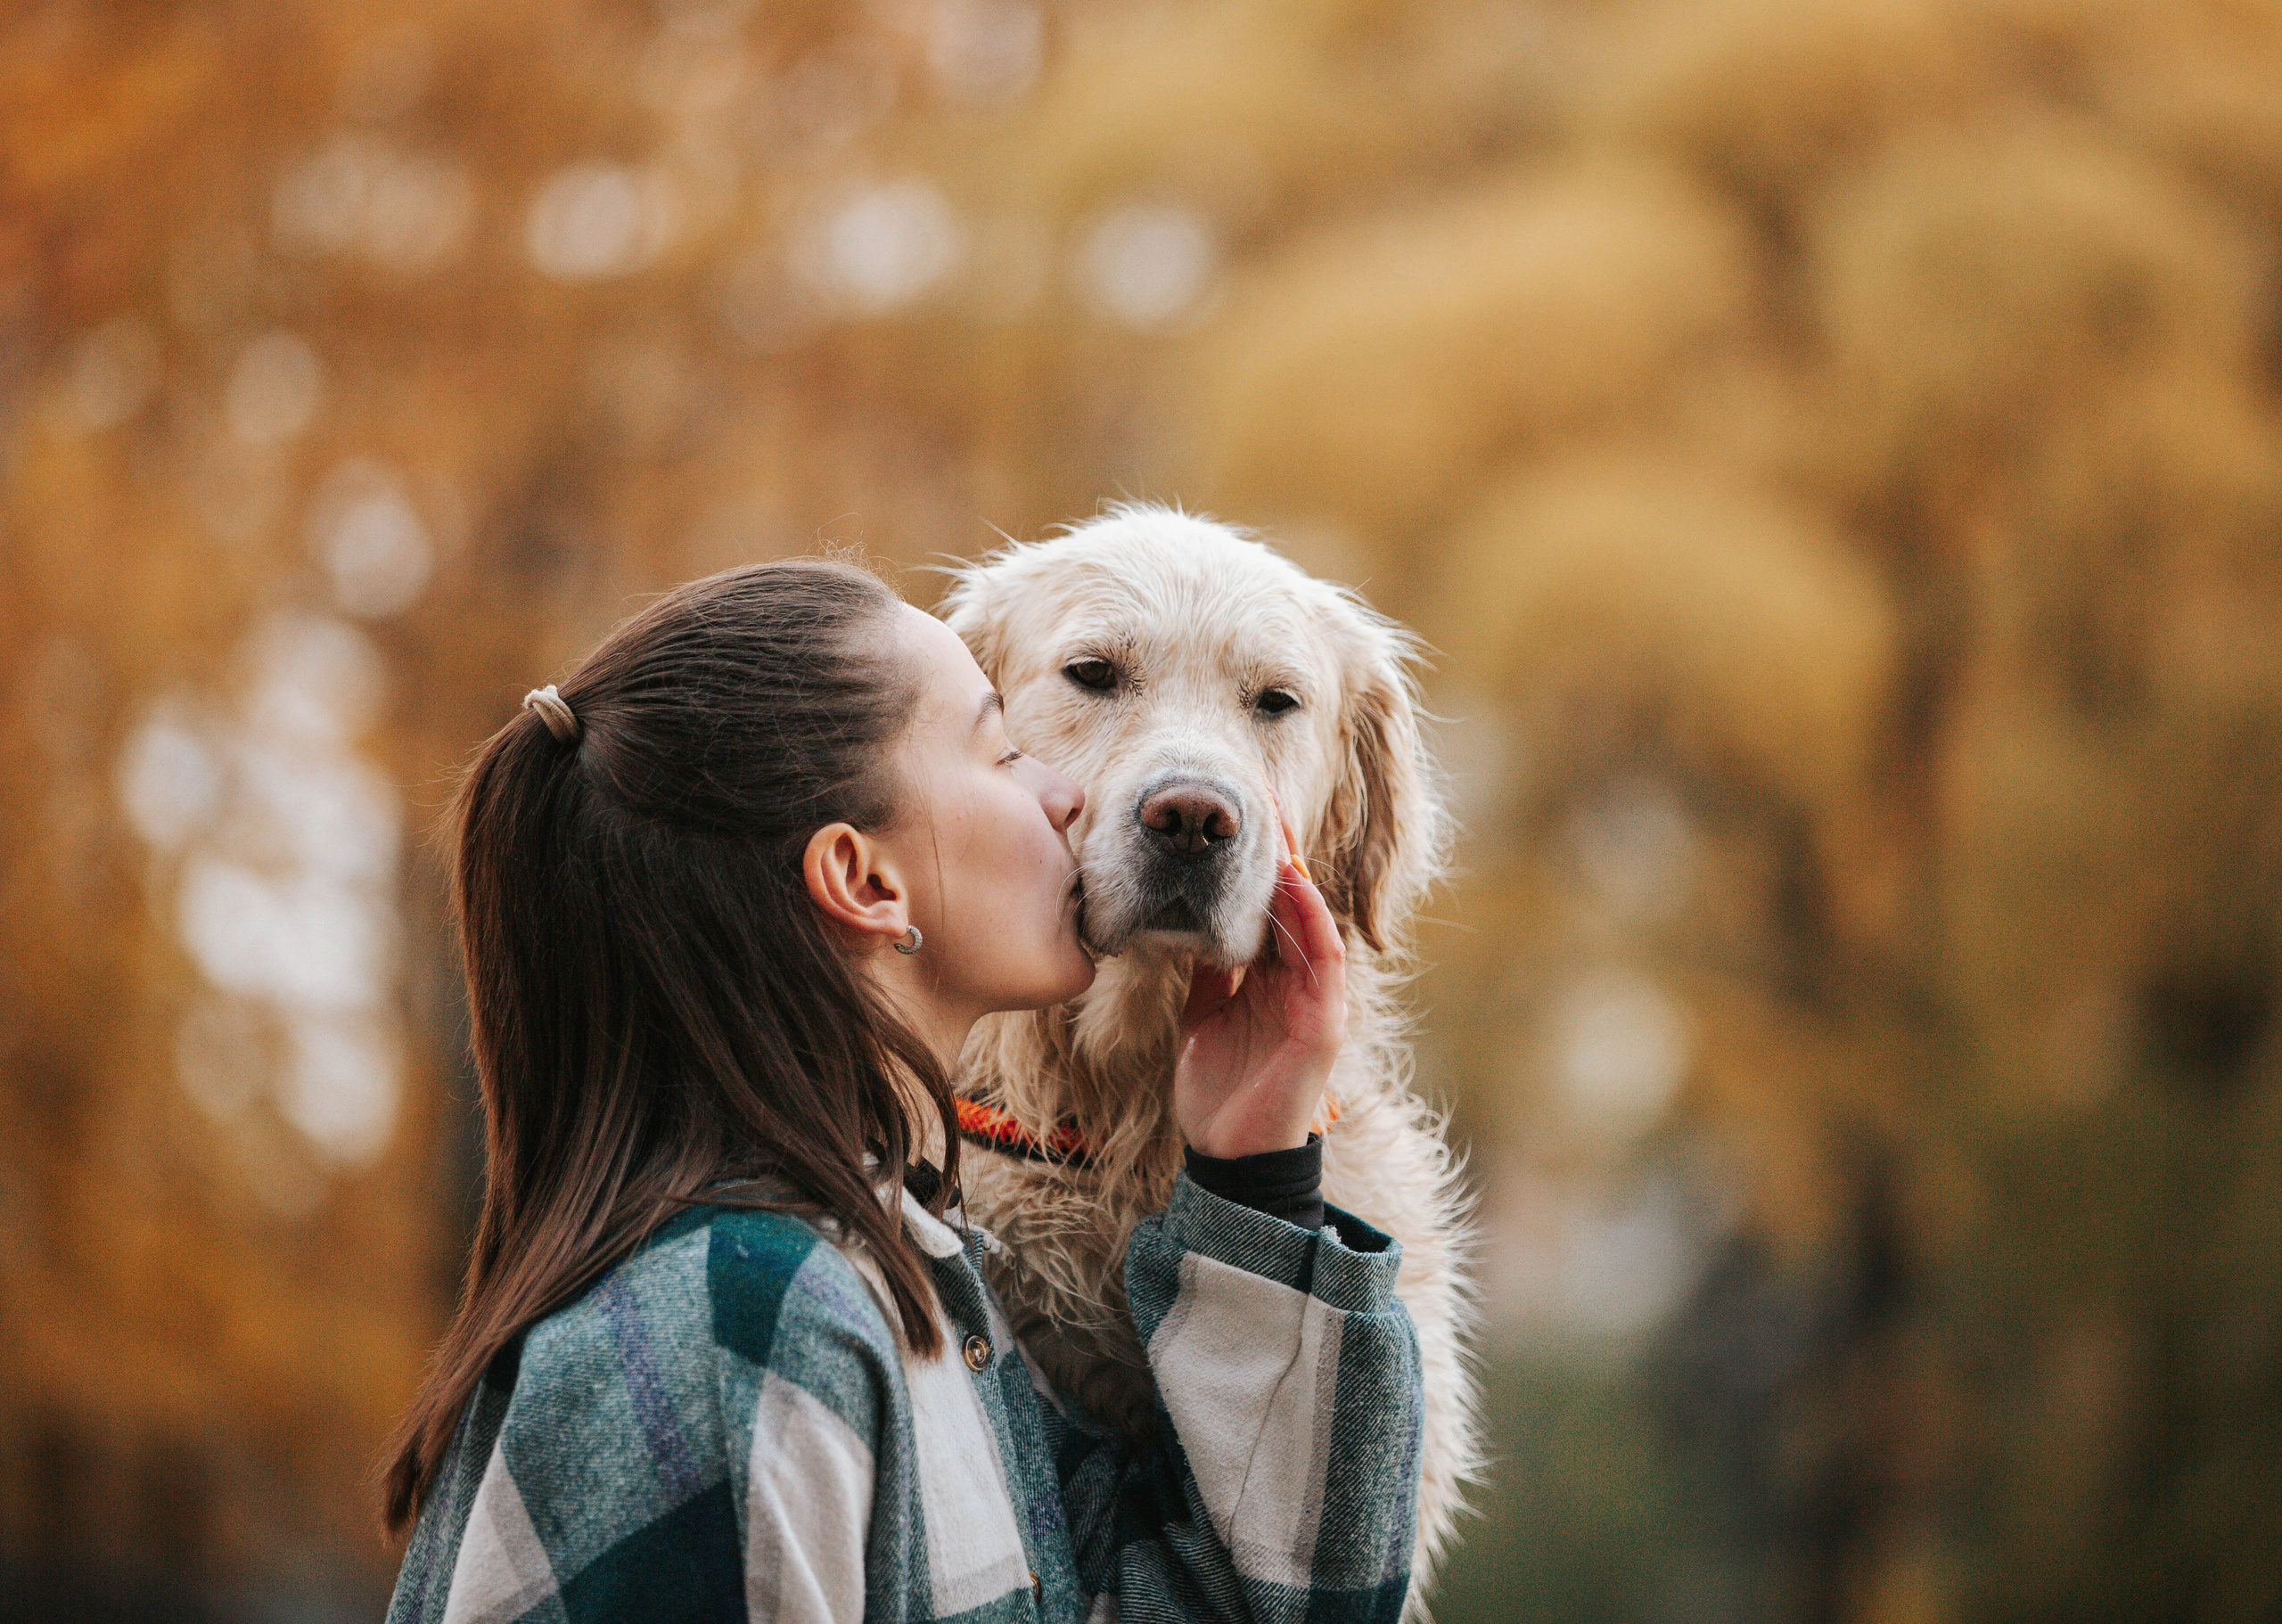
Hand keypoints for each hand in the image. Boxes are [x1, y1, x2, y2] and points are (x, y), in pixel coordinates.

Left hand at [1173, 805, 1347, 1157]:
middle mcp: (1299, 981)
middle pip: (1293, 901)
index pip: (1268, 906)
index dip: (1255, 859)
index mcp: (1271, 978)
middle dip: (1278, 847)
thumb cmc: (1216, 1091)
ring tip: (1275, 825)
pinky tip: (1293, 884)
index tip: (1234, 812)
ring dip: (1295, 872)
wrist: (1227, 1155)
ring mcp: (1317, 1000)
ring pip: (1312, 921)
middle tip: (1257, 794)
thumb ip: (1207, 972)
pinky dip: (1311, 921)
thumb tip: (1185, 927)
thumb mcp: (1203, 1015)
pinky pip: (1325, 961)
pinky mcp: (1324, 1022)